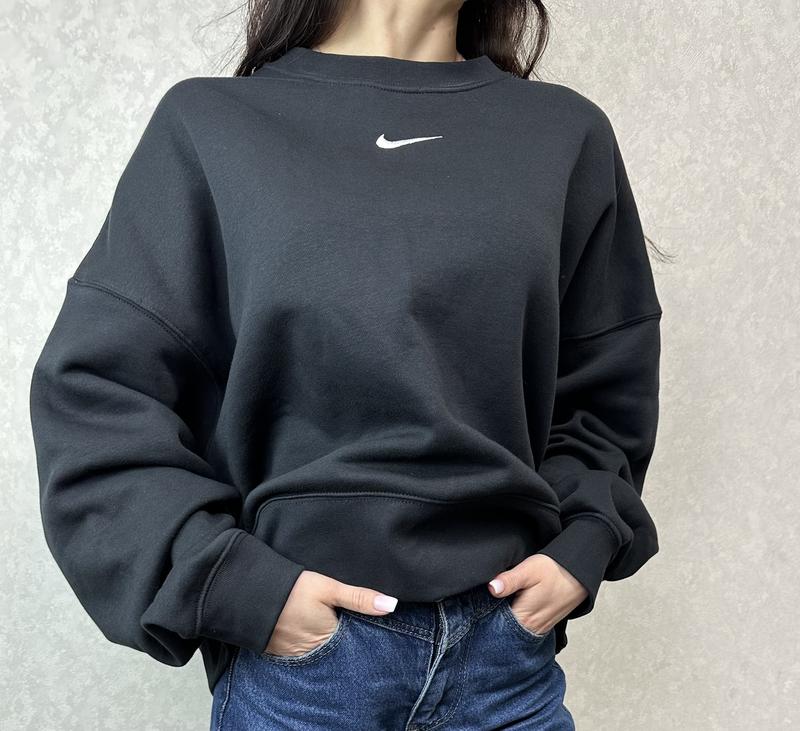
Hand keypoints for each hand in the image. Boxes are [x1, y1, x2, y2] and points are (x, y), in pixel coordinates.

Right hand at [264, 570, 398, 655]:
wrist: (250, 594)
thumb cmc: (293, 590)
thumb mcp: (329, 589)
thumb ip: (359, 598)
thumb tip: (392, 605)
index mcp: (329, 640)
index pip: (355, 645)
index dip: (364, 636)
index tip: (372, 629)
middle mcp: (314, 654)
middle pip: (338, 650)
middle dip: (347, 642)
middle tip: (349, 626)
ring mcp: (296, 656)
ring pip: (322, 652)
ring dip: (328, 644)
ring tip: (332, 629)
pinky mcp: (282, 653)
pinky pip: (303, 653)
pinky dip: (310, 645)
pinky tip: (313, 632)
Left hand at [487, 554, 588, 635]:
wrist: (579, 573)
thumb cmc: (554, 570)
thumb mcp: (529, 570)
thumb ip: (509, 580)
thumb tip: (491, 588)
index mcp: (524, 618)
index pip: (495, 628)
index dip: (482, 620)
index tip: (472, 611)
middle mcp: (531, 629)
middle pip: (503, 632)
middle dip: (490, 624)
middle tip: (478, 611)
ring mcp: (539, 628)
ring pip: (514, 631)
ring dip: (503, 623)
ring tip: (492, 610)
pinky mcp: (544, 624)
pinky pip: (524, 628)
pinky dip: (515, 622)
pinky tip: (509, 610)